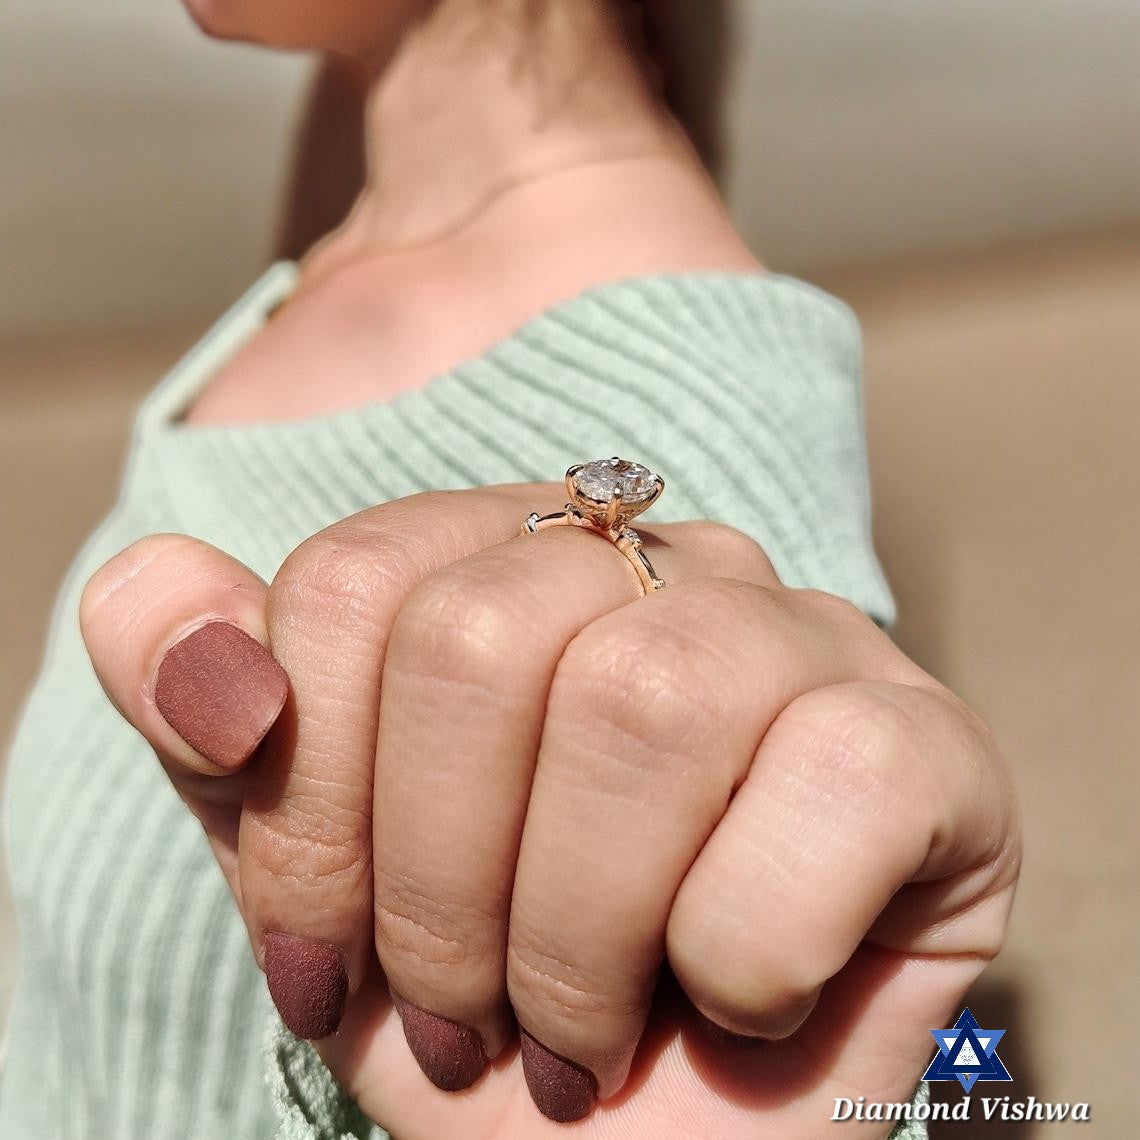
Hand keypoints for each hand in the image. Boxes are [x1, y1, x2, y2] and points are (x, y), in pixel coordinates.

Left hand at [80, 484, 1019, 1138]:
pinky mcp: (927, 741)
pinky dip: (742, 949)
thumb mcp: (320, 866)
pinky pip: (825, 786)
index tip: (325, 950)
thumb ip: (217, 716)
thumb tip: (162, 615)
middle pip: (485, 639)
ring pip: (643, 703)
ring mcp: (807, 634)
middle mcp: (665, 563)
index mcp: (515, 558)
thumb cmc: (489, 996)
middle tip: (462, 1009)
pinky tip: (736, 993)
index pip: (361, 582)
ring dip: (577, 933)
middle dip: (439, 884)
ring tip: (576, 1026)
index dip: (309, 801)